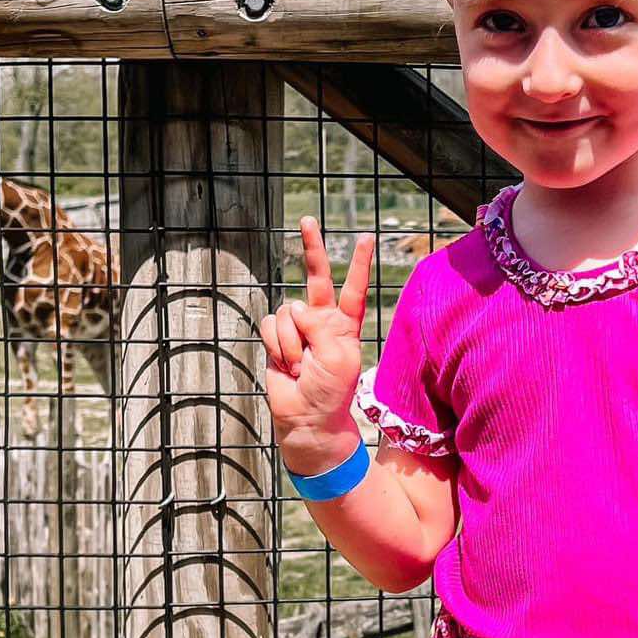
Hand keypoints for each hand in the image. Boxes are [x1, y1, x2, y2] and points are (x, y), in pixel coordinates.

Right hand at [259, 217, 375, 441]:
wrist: (307, 417)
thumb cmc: (331, 392)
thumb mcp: (338, 357)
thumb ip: (321, 328)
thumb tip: (295, 309)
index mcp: (346, 325)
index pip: (354, 289)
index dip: (359, 264)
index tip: (366, 238)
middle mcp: (322, 320)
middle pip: (317, 278)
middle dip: (312, 248)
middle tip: (307, 220)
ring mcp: (298, 328)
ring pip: (288, 312)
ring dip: (292, 342)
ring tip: (302, 366)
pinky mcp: (276, 338)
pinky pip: (271, 325)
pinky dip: (278, 346)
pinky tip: (287, 365)